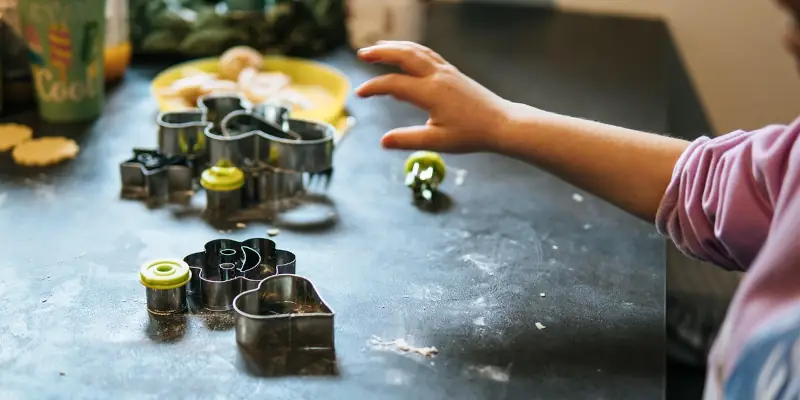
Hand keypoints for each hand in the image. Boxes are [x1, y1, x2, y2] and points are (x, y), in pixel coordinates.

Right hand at [355, 41, 520, 152]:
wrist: (501, 123)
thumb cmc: (471, 135)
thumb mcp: (437, 142)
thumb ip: (408, 140)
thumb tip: (382, 141)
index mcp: (431, 93)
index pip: (394, 84)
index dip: (374, 87)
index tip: (359, 94)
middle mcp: (437, 76)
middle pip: (404, 55)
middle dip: (381, 52)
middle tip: (362, 54)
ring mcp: (446, 71)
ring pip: (417, 51)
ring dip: (396, 46)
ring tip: (378, 47)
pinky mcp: (453, 72)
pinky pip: (428, 54)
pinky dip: (412, 50)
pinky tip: (406, 53)